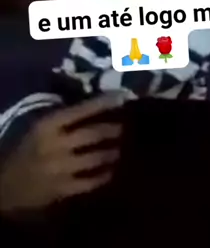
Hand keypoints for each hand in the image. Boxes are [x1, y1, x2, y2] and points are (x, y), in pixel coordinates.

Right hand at [0, 95, 123, 214]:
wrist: (6, 184)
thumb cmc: (26, 149)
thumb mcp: (39, 127)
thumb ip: (63, 118)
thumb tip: (94, 105)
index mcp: (48, 126)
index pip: (80, 110)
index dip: (102, 102)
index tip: (121, 96)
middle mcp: (56, 145)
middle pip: (92, 134)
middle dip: (111, 130)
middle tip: (122, 127)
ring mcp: (60, 169)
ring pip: (95, 158)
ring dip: (110, 153)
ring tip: (118, 149)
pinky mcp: (62, 189)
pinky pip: (89, 182)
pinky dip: (102, 176)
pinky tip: (109, 171)